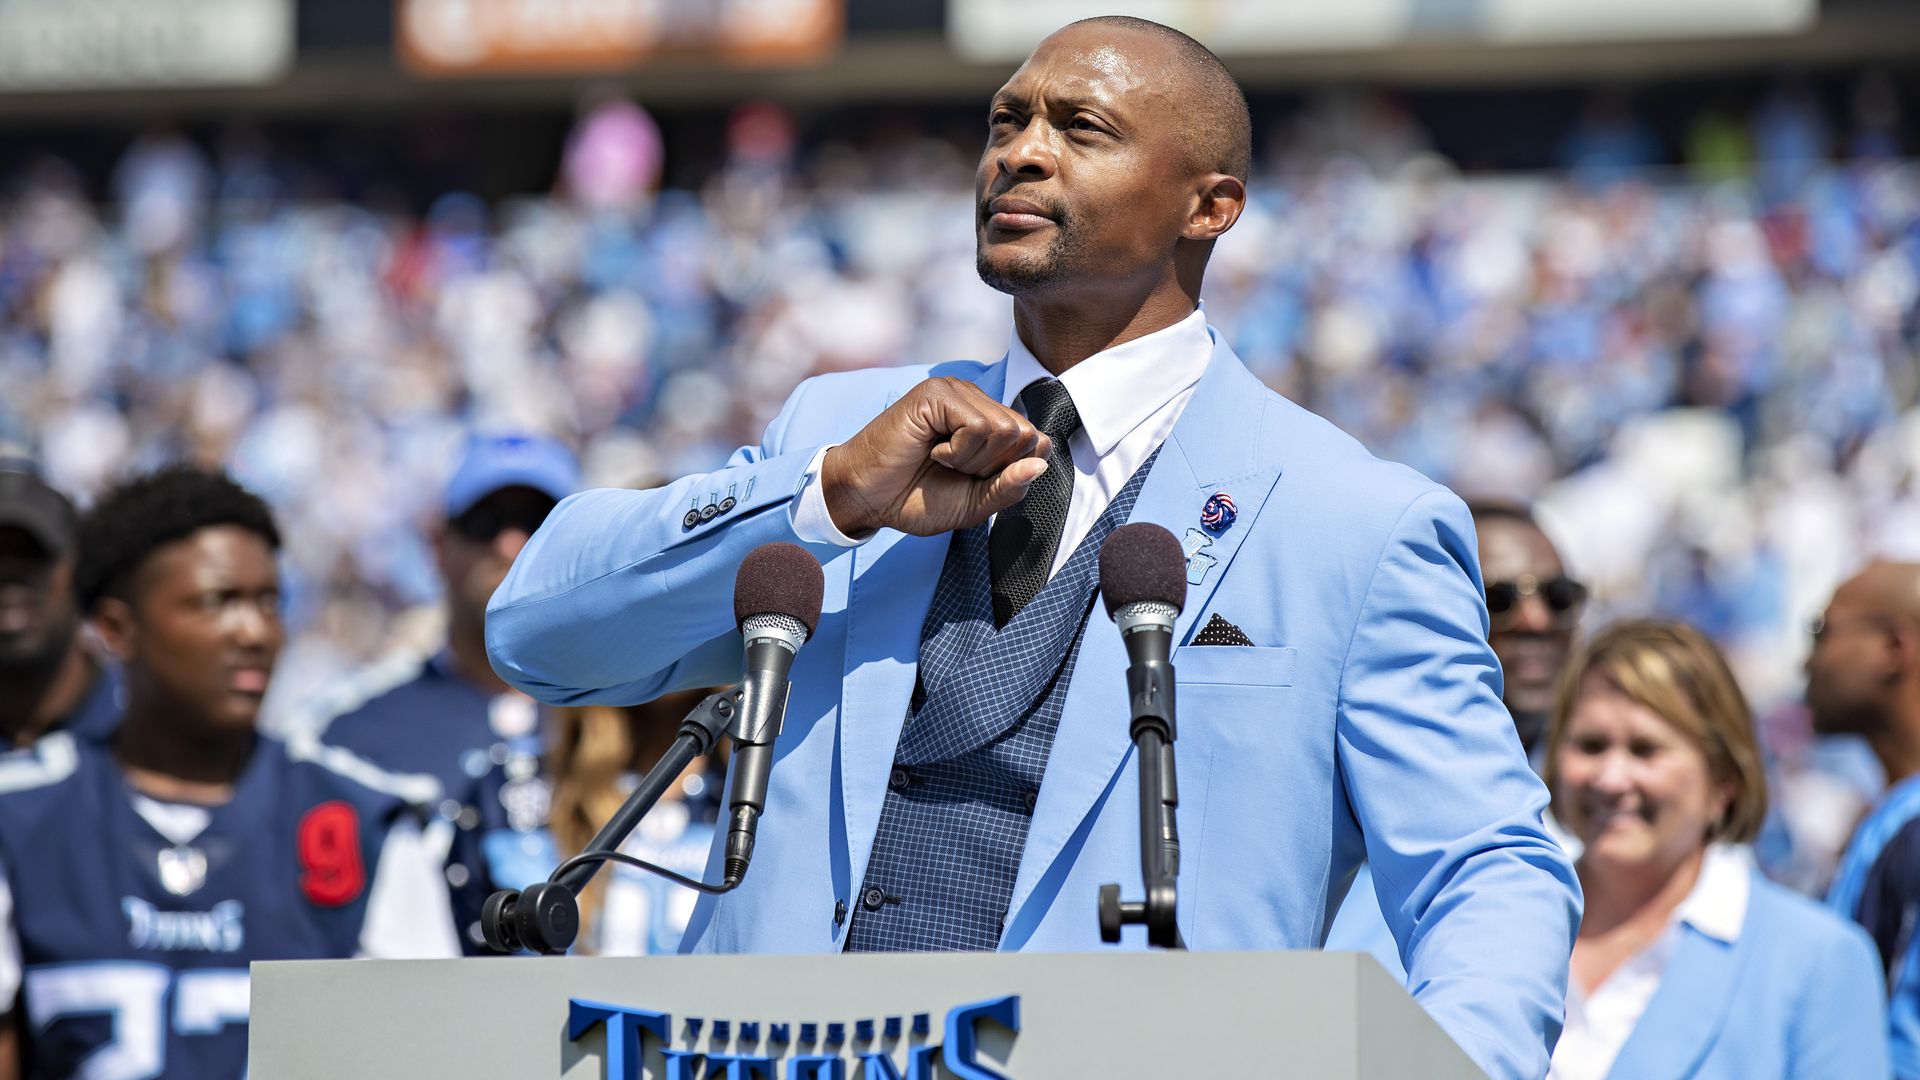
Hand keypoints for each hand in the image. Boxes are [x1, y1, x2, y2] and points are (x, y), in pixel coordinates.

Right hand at [822, 377, 1051, 537]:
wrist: (867, 498)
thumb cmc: (915, 498)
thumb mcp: (974, 504)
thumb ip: (1010, 487)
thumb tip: (1040, 465)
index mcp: (991, 423)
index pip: (1038, 443)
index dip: (1012, 473)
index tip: (974, 480)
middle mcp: (978, 401)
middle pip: (1025, 435)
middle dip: (994, 468)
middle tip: (955, 470)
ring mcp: (957, 392)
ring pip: (1005, 429)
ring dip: (973, 460)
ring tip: (942, 459)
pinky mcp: (937, 393)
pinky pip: (978, 426)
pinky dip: (957, 452)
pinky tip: (932, 450)